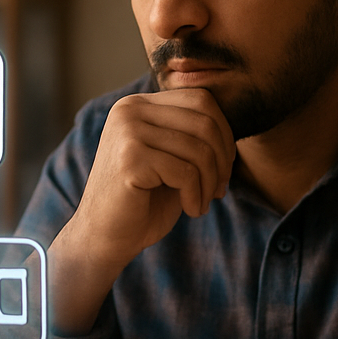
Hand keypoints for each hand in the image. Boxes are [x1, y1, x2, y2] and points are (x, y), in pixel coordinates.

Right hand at [48, 90, 234, 333]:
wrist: (104, 238)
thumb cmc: (143, 202)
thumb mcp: (172, 160)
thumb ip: (194, 138)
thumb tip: (233, 133)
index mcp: (140, 104)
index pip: (201, 100)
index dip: (224, 135)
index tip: (224, 170)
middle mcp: (130, 110)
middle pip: (204, 121)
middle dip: (222, 160)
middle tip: (218, 190)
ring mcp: (127, 131)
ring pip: (198, 149)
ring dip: (210, 183)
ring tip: (201, 203)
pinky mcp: (129, 158)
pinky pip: (185, 172)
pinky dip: (197, 195)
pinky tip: (191, 210)